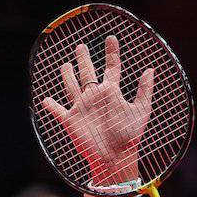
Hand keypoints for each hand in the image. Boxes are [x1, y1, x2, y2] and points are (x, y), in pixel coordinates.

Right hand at [42, 35, 153, 184]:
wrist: (114, 158)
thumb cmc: (130, 136)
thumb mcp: (141, 111)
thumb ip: (145, 90)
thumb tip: (150, 69)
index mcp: (112, 93)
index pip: (112, 67)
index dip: (112, 52)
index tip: (111, 38)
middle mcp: (96, 97)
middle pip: (88, 73)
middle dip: (84, 59)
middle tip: (81, 46)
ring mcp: (82, 108)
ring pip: (72, 87)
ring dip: (68, 76)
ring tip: (66, 65)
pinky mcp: (71, 121)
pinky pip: (57, 110)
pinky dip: (51, 105)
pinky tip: (46, 100)